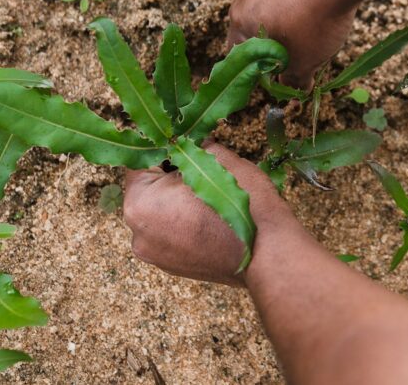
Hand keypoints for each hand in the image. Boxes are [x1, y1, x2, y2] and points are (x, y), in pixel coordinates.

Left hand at [123, 141, 293, 285]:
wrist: (269, 254)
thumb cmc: (244, 205)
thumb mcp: (220, 159)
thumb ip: (194, 145)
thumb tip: (186, 139)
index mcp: (141, 203)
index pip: (142, 163)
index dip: (168, 150)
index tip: (189, 146)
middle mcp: (138, 233)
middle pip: (150, 190)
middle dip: (173, 178)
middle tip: (205, 172)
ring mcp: (154, 255)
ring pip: (161, 212)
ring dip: (179, 201)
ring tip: (210, 198)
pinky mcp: (171, 267)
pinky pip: (171, 233)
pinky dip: (185, 223)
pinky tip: (211, 219)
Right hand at [227, 0, 361, 88]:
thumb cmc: (314, 18)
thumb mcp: (304, 61)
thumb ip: (293, 78)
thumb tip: (293, 87)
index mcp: (240, 20)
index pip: (237, 54)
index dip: (257, 71)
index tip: (279, 78)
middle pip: (255, 28)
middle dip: (275, 46)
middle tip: (301, 57)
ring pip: (274, 6)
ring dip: (290, 21)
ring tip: (317, 31)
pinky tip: (324, 5)